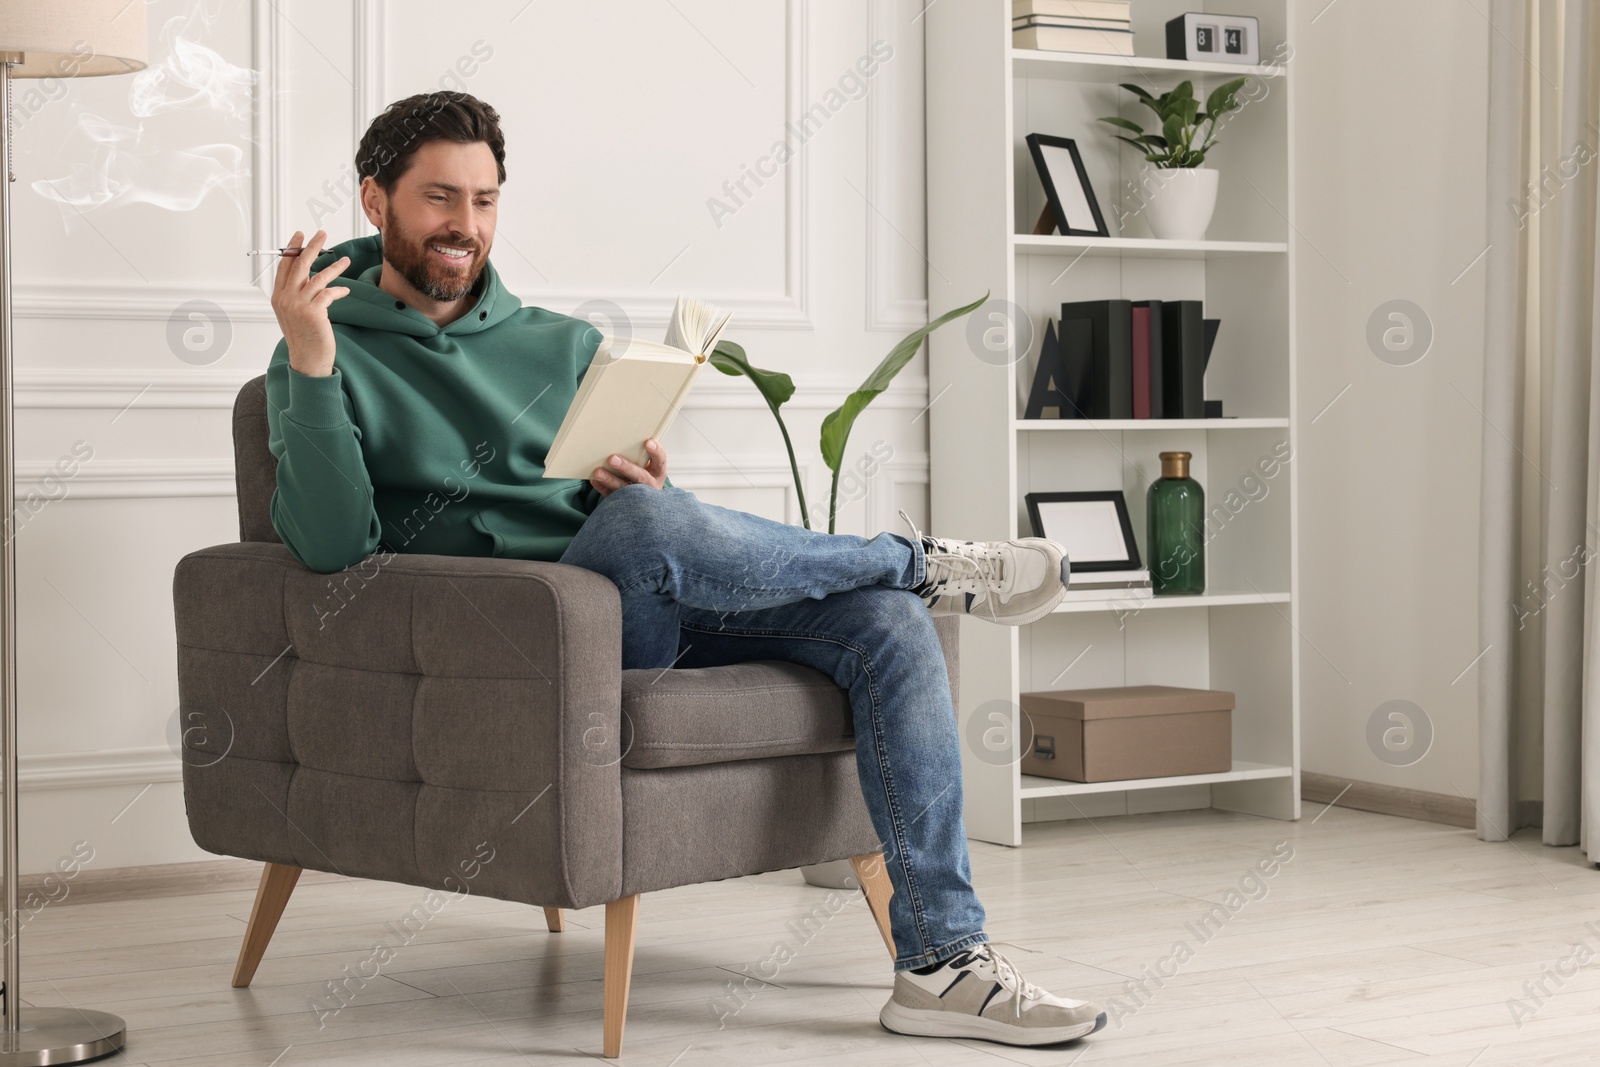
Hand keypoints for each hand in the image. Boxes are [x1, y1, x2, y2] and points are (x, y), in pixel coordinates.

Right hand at [271, 228, 350, 376]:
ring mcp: (298, 305)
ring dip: (334, 267)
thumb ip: (298, 295)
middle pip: (299, 265)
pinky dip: (339, 290)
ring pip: (318, 277)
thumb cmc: (304, 338)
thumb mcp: (294, 314)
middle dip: (311, 246)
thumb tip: (309, 277)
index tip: (300, 235)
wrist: (307, 360)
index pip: (284, 266)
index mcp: (278, 297)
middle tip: (322, 233)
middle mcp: (285, 299)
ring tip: (346, 260)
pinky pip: (329, 293)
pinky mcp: (314, 312)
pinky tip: (346, 291)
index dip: (292, 249)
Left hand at [591, 439, 666, 495]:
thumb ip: (639, 454)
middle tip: (612, 459)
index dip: (656, 452)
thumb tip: (621, 438)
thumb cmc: (642, 474)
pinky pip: (611, 496)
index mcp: (657, 472)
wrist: (642, 500)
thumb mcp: (647, 465)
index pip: (660, 461)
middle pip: (640, 476)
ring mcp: (637, 496)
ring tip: (598, 472)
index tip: (648, 442)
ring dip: (610, 479)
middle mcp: (649, 485)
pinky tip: (594, 480)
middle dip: (626, 468)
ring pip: (624, 488)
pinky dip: (602, 488)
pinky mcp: (623, 503)